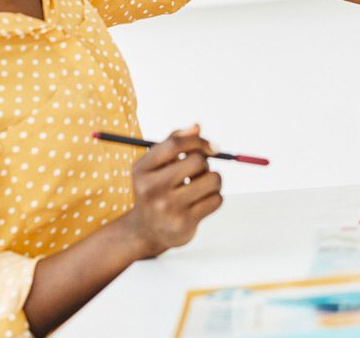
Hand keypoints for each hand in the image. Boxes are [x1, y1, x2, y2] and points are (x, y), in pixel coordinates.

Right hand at [120, 125, 223, 257]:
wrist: (146, 231)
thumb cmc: (156, 189)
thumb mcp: (155, 165)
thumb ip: (173, 142)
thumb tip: (197, 127)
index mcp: (142, 169)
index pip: (175, 144)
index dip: (199, 141)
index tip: (212, 147)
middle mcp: (152, 188)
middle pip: (198, 161)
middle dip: (205, 164)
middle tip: (199, 172)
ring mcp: (167, 207)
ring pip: (213, 180)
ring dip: (213, 181)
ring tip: (201, 187)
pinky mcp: (184, 223)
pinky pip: (217, 199)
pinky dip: (214, 198)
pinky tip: (200, 203)